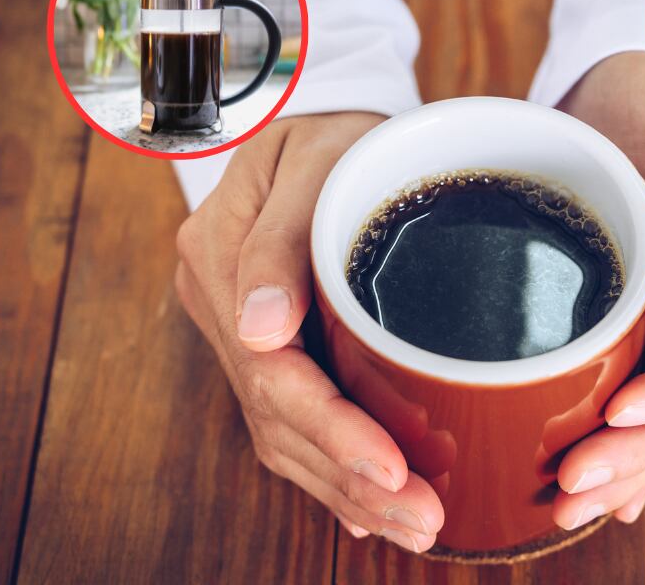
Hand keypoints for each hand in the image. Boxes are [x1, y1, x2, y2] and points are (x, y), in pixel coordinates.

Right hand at [175, 113, 443, 552]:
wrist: (321, 122)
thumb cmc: (333, 131)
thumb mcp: (314, 159)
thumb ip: (279, 241)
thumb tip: (261, 331)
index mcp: (221, 254)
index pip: (272, 369)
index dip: (333, 429)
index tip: (393, 470)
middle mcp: (222, 303)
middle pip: (278, 415)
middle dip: (351, 478)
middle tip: (423, 520)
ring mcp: (240, 325)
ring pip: (284, 430)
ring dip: (346, 486)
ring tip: (411, 523)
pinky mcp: (269, 340)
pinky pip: (291, 415)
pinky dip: (331, 465)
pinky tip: (366, 504)